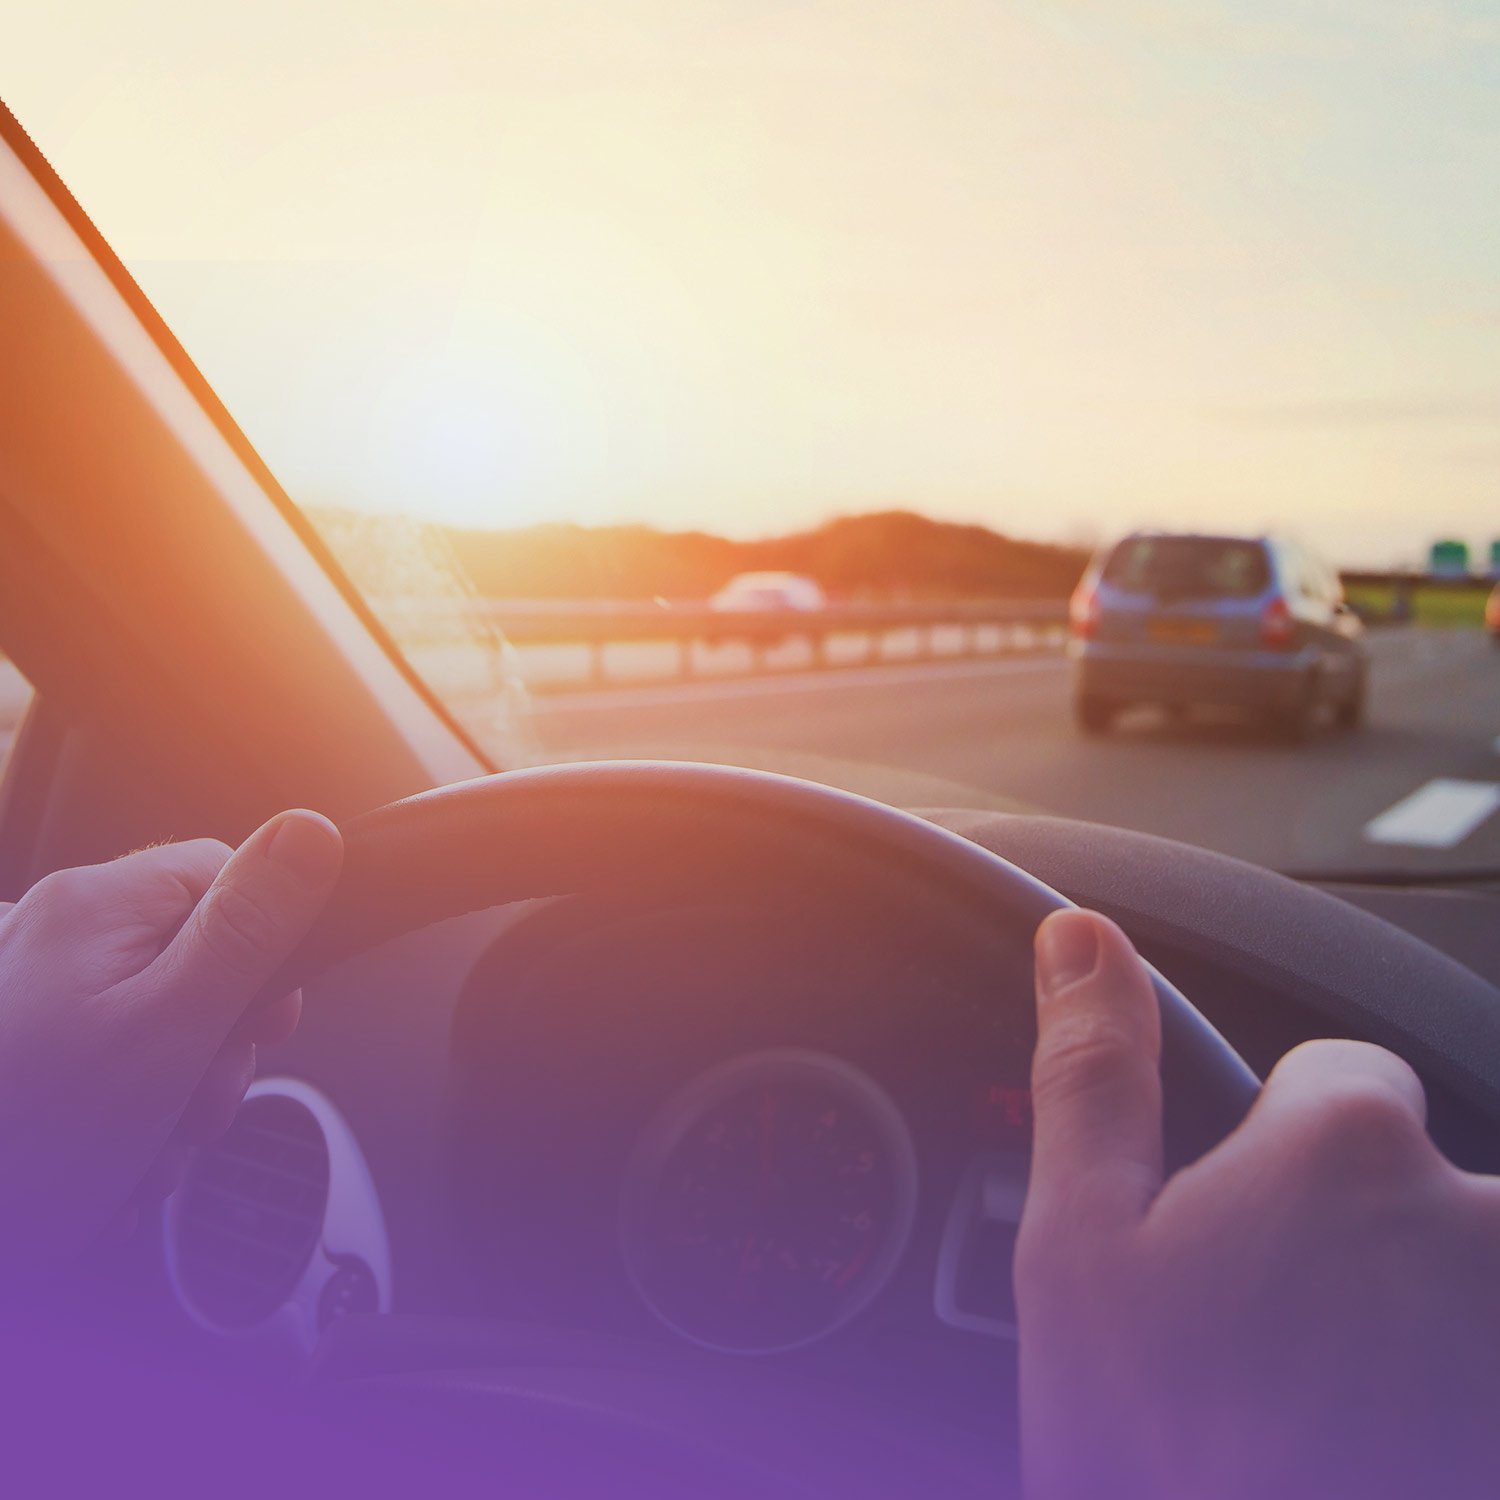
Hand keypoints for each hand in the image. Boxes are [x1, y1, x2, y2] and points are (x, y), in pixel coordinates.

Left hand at [0, 810, 341, 1264]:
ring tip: (141, 1147)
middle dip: (215, 1043)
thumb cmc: (27, 1141)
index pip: (225, 874)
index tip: (262, 1024)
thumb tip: (312, 830)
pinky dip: (124, 1111)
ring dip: (173, 1093)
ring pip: (156, 1016)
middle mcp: (50, 930)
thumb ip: (247, 927)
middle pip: (195, 953)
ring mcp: (25, 990)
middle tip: (190, 1105)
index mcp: (93, 905)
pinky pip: (107, 1055)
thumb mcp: (170, 1030)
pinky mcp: (20, 1046)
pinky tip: (109, 1158)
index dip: (266, 950)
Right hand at [1017, 908, 1499, 1499]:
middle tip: (1290, 1358)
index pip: (1341, 1075)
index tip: (1242, 1252)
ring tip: (1343, 1418)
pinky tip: (1389, 1430)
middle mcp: (1482, 1220)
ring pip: (1465, 1268)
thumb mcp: (1084, 1252)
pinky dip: (1441, 1374)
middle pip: (1422, 1179)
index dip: (1275, 1156)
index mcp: (1351, 1149)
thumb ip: (1096, 1070)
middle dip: (1364, 1242)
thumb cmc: (1166, 1459)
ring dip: (1420, 1322)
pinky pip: (1470, 1341)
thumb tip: (1082, 938)